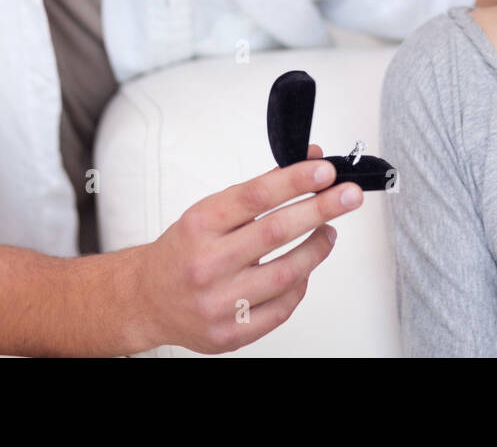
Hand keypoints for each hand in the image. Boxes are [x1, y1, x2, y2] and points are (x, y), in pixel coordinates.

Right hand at [137, 143, 362, 353]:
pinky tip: (305, 268)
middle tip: (348, 196)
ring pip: (287, 273)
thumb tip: (308, 163)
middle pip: (276, 232)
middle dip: (320, 210)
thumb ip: (259, 190)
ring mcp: (218, 303)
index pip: (255, 196)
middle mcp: (206, 264)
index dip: (295, 181)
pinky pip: (282, 308)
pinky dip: (301, 284)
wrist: (147, 298)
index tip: (325, 171)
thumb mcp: (210, 211)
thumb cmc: (183, 251)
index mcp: (199, 226)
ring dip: (317, 248)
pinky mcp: (230, 334)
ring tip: (329, 232)